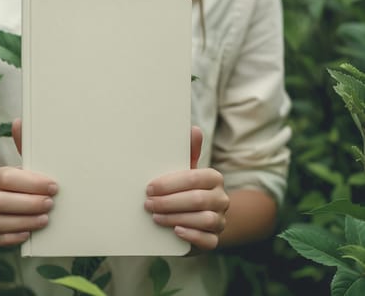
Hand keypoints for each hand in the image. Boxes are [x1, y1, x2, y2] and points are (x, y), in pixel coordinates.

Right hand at [0, 119, 57, 245]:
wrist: (13, 200)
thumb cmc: (26, 179)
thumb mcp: (27, 162)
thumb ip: (25, 145)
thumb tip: (19, 121)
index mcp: (0, 176)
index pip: (5, 177)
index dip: (30, 183)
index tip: (53, 186)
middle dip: (27, 203)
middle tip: (50, 203)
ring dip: (23, 221)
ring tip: (45, 219)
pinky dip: (12, 238)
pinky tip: (29, 235)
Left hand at [144, 126, 228, 250]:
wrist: (198, 217)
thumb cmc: (186, 190)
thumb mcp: (186, 171)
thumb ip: (188, 152)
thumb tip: (193, 129)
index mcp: (214, 178)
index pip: (194, 178)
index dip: (170, 184)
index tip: (150, 187)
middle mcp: (221, 198)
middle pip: (197, 199)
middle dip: (169, 202)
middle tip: (148, 203)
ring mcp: (221, 219)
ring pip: (204, 220)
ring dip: (176, 218)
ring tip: (156, 217)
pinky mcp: (215, 239)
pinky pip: (209, 240)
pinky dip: (192, 235)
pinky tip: (176, 231)